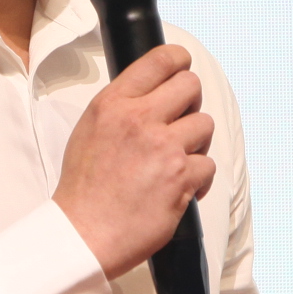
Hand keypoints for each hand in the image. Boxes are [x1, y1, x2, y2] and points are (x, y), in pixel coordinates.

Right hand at [53, 43, 214, 280]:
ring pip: (205, 125)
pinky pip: (208, 165)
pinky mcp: (182, 177)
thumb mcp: (89, 130)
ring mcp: (164, 147)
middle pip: (191, 86)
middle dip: (190, 103)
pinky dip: (199, 178)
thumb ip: (120, 108)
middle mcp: (140, 119)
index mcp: (113, 103)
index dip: (179, 60)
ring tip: (176, 161)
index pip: (160, 60)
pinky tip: (180, 188)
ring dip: (196, 142)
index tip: (183, 67)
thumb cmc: (83, 188)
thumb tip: (150, 94)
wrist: (83, 233)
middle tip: (180, 122)